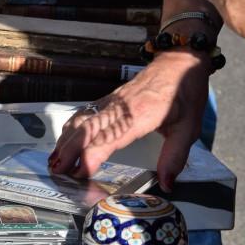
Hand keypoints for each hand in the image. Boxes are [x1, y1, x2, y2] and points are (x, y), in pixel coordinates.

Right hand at [50, 51, 210, 189]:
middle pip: (87, 130)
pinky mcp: (109, 99)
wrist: (179, 60)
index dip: (92, 156)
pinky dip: (70, 128)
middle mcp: (120, 108)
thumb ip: (175, 157)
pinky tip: (64, 139)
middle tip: (57, 172)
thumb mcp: (189, 127)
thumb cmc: (185, 91)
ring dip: (66, 140)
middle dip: (69, 151)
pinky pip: (85, 113)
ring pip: (81, 120)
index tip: (80, 172)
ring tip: (54, 160)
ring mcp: (112, 102)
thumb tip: (166, 184)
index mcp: (139, 115)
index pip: (109, 138)